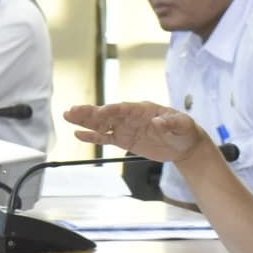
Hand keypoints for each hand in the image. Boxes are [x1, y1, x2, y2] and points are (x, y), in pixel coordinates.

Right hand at [64, 101, 206, 161]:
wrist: (184, 144)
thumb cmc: (184, 131)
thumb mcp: (182, 126)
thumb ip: (170, 124)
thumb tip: (157, 122)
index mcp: (143, 109)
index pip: (124, 108)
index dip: (112, 110)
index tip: (100, 112)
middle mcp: (131, 116)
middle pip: (107, 113)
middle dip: (90, 112)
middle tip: (72, 110)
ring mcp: (126, 127)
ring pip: (102, 124)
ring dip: (85, 121)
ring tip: (68, 116)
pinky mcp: (124, 139)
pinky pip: (105, 138)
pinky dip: (92, 137)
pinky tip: (78, 135)